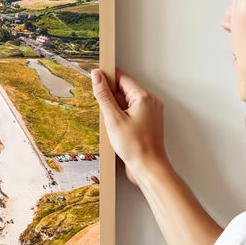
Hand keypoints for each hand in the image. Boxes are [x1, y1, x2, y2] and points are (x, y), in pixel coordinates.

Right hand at [91, 67, 169, 186]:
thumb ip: (104, 95)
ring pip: (127, 102)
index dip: (107, 79)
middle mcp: (150, 102)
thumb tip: (97, 76)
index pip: (122, 77)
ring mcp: (150, 112)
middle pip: (124, 90)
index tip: (95, 82)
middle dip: (111, 99)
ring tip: (114, 126)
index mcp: (144, 97)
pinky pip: (131, 113)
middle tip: (107, 115)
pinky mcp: (147, 122)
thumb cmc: (135, 146)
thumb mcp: (113, 119)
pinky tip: (118, 131)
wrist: (148, 168)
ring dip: (115, 111)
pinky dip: (121, 118)